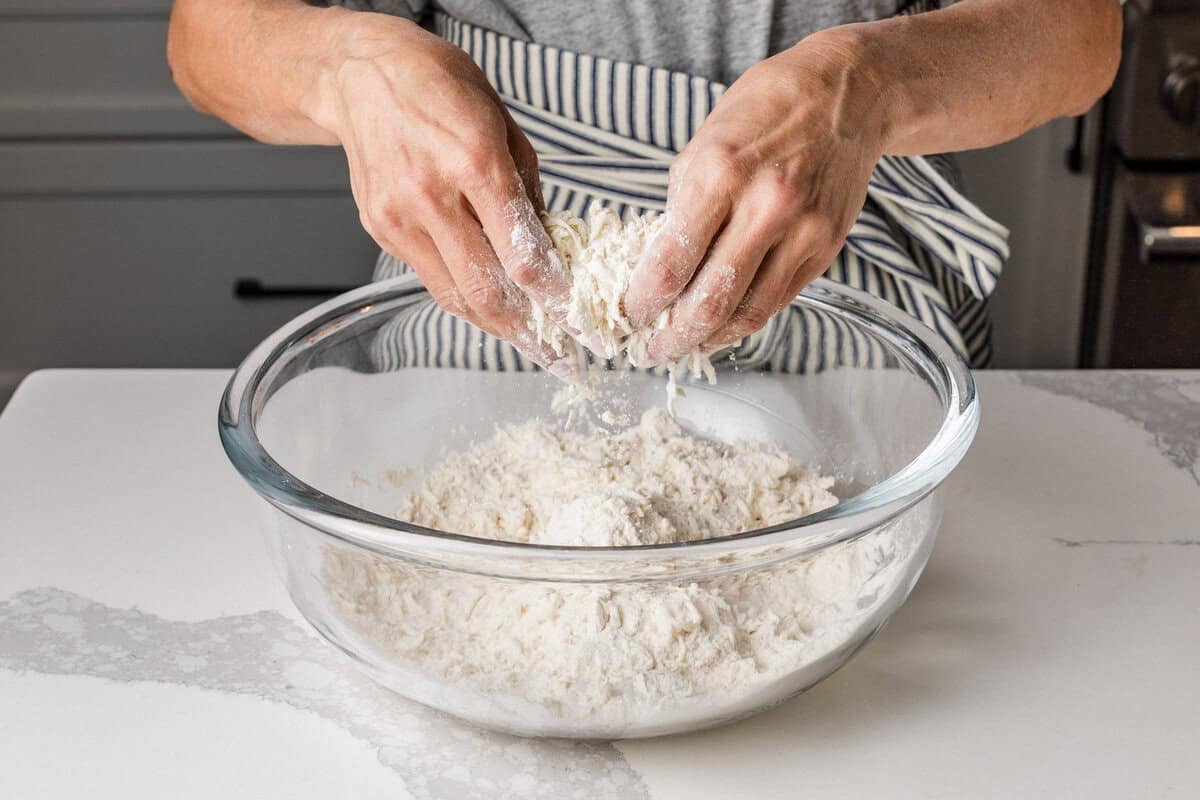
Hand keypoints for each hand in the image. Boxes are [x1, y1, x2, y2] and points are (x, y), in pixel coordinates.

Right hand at [314, 13, 573, 370]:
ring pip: (455, 297)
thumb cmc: (440, 88)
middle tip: (560, 359)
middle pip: (486, 292)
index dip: (555, 298)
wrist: (360, 75)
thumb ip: (528, 192)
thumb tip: (551, 250)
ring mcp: (400, 218)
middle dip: (529, 334)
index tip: (580, 322)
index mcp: (474, 161)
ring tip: (531, 342)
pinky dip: (466, 294)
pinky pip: (432, 278)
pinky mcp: (380, 230)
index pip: (522, 255)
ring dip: (498, 326)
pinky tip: (491, 301)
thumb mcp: (504, 126)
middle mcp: (432, 196)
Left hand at [623, 30, 887, 364]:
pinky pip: (776, 301)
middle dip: (672, 338)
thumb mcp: (703, 144)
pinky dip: (743, 321)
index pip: (671, 264)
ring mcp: (802, 231)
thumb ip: (680, 209)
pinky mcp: (826, 248)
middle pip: (709, 302)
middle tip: (651, 351)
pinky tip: (721, 326)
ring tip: (683, 345)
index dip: (643, 304)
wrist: (846, 93)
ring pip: (747, 314)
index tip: (629, 317)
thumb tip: (654, 270)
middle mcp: (765, 206)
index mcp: (720, 173)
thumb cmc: (765, 111)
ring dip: (708, 340)